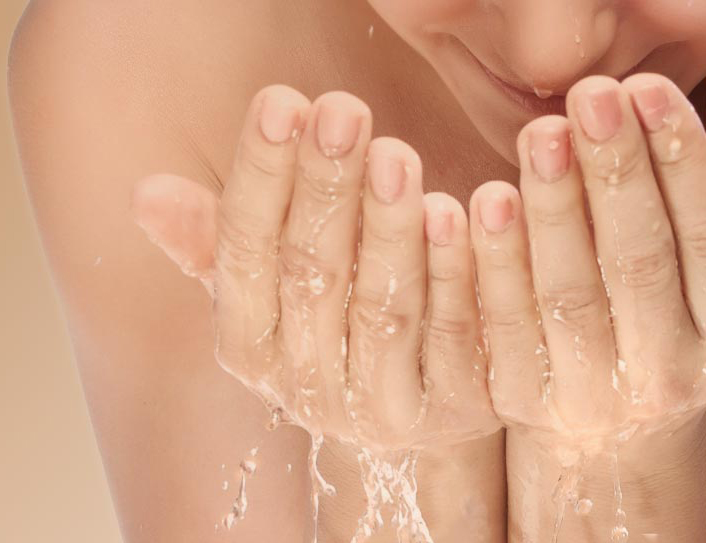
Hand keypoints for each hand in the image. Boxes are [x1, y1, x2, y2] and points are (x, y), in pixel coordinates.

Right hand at [132, 85, 500, 451]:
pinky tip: (462, 209)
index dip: (261, 178)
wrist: (410, 402)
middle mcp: (305, 386)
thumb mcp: (266, 286)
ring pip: (382, 307)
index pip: (242, 254)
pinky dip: (457, 270)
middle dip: (326, 188)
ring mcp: (378, 408)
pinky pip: (453, 334)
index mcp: (249, 346)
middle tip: (342, 111)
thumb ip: (213, 239)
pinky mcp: (450, 409)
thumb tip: (144, 193)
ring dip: (388, 227)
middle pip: (311, 276)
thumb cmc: (329, 321)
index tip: (280, 102)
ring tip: (395, 155)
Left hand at [468, 73, 705, 539]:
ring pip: (568, 292)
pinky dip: (496, 260)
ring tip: (541, 135)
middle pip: (635, 260)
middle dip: (613, 173)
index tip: (647, 91)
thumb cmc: (639, 333)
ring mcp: (589, 391)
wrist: (600, 438)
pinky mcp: (523, 397)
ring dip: (554, 208)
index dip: (679, 163)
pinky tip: (486, 200)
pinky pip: (503, 323)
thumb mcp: (674, 288)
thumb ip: (669, 222)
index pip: (701, 240)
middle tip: (589, 98)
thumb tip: (644, 114)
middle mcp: (665, 370)